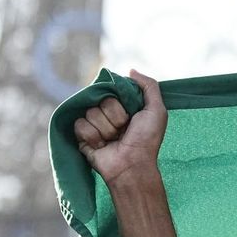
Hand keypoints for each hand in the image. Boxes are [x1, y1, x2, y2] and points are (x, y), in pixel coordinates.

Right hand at [74, 69, 167, 188]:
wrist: (132, 165)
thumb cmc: (147, 140)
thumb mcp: (156, 110)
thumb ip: (149, 86)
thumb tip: (130, 70)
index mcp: (123, 105)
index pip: (111, 88)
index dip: (121, 101)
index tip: (131, 113)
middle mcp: (107, 113)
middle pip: (100, 100)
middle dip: (115, 116)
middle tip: (124, 130)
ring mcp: (94, 124)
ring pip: (90, 112)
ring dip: (105, 129)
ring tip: (114, 140)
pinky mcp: (82, 137)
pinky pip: (79, 124)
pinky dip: (93, 136)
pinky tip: (102, 146)